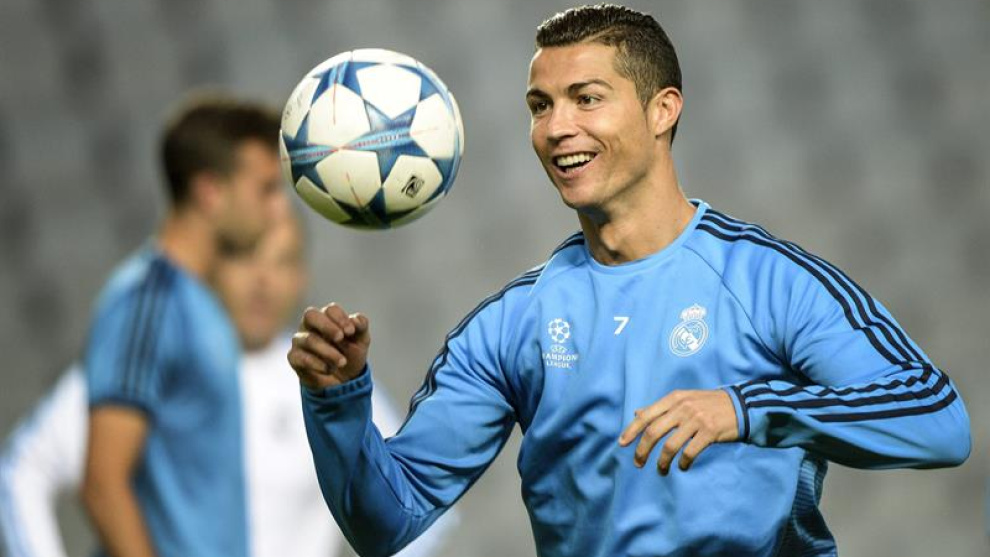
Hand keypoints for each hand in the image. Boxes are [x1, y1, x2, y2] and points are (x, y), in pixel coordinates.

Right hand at [287, 303, 370, 389]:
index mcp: (327, 317)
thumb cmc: (351, 353)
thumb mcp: (361, 340)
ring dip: (328, 351)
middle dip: (327, 326)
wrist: (344, 379)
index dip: (341, 318)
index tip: (351, 332)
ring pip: (309, 339)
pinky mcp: (294, 357)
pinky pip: (300, 357)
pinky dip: (317, 364)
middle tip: (340, 338)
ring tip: (342, 362)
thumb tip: (354, 320)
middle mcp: (310, 325)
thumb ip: (361, 326)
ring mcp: (300, 340)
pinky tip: (329, 369)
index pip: (330, 310)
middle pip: (311, 315)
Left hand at [618, 389, 737, 474]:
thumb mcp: (683, 399)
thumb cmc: (708, 404)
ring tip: (661, 470)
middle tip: (638, 463)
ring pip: (670, 446)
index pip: (646, 415)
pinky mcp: (709, 432)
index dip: (632, 430)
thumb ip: (661, 408)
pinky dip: (683, 463)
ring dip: (662, 462)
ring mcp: (696, 419)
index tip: (622, 444)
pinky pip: (689, 452)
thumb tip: (637, 413)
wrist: (740, 406)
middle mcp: (682, 407)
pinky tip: (682, 467)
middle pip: (654, 431)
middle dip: (642, 450)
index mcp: (674, 398)